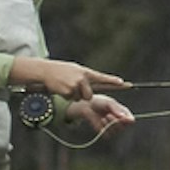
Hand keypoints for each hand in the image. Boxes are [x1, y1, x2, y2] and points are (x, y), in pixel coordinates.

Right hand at [11, 57, 125, 97]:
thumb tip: (91, 88)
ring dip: (73, 95)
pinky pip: (70, 99)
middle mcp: (82, 78)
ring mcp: (75, 85)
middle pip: (89, 96)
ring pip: (79, 98)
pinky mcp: (67, 91)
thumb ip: (85, 78)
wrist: (46, 70)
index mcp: (85, 72)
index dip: (112, 81)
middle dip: (83, 95)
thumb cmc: (61, 71)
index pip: (101, 77)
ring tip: (65, 86)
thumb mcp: (75, 70)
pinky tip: (60, 88)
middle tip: (74, 88)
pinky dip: (65, 96)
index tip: (123, 83)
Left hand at [77, 94, 134, 132]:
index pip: (131, 120)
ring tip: (104, 117)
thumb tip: (124, 117)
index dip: (128, 120)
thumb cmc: (100, 102)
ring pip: (116, 131)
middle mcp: (120, 121)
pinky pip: (108, 135)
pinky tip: (101, 121)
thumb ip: (116, 109)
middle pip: (123, 127)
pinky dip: (104, 129)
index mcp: (124, 113)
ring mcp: (113, 128)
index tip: (123, 118)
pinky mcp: (105, 132)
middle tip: (108, 115)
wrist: (88, 106)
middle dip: (116, 122)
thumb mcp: (109, 102)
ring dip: (109, 124)